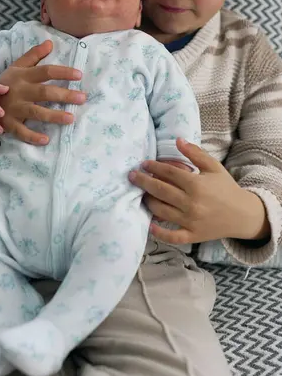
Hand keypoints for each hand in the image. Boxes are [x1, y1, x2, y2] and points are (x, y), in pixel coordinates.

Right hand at [0, 40, 86, 144]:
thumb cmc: (6, 83)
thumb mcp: (17, 67)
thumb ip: (34, 55)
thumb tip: (50, 42)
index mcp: (23, 76)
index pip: (46, 71)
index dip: (63, 72)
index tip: (79, 75)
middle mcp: (20, 91)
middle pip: (44, 92)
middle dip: (64, 95)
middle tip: (82, 98)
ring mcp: (14, 108)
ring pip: (36, 112)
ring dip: (53, 116)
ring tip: (71, 119)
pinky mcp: (9, 123)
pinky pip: (21, 131)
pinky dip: (32, 137)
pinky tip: (46, 139)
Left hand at [129, 138, 269, 243]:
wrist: (243, 215)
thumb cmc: (226, 188)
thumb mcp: (213, 167)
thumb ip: (195, 153)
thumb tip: (178, 140)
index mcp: (196, 184)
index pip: (169, 173)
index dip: (154, 167)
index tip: (144, 164)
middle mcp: (191, 203)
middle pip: (160, 190)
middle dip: (143, 182)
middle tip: (132, 176)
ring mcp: (191, 221)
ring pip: (161, 211)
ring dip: (148, 202)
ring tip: (141, 195)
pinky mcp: (192, 235)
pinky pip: (172, 236)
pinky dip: (160, 233)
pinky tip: (149, 225)